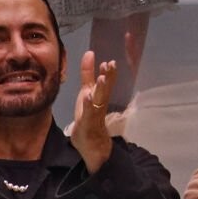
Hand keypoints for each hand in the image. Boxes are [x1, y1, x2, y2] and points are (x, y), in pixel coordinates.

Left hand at [69, 50, 118, 174]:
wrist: (90, 145)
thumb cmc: (88, 116)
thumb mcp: (86, 92)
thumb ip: (88, 74)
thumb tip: (89, 53)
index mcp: (99, 96)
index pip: (105, 82)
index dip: (108, 72)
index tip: (110, 61)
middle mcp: (99, 104)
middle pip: (105, 89)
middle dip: (109, 77)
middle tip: (111, 64)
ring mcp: (94, 114)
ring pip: (100, 100)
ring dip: (101, 89)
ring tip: (102, 78)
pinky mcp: (88, 124)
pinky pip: (89, 113)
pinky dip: (88, 105)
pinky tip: (88, 96)